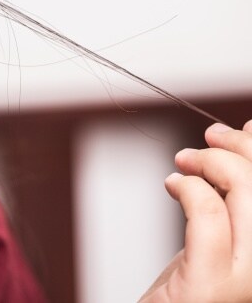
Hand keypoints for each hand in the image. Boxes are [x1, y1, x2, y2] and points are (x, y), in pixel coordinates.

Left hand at [139, 121, 251, 302]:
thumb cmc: (197, 279)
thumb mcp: (231, 230)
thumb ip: (244, 190)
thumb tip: (250, 130)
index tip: (241, 131)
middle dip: (240, 150)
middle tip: (207, 141)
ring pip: (250, 195)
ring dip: (212, 163)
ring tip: (184, 161)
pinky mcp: (214, 288)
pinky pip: (210, 217)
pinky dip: (190, 187)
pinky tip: (173, 184)